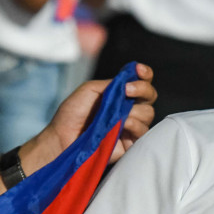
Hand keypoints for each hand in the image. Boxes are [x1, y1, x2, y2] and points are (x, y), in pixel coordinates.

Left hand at [24, 64, 155, 173]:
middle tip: (127, 90)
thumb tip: (130, 81)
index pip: (140, 81)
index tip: (138, 70)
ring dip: (135, 110)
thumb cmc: (72, 113)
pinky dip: (134, 125)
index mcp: (119, 95)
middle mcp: (127, 108)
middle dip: (142, 89)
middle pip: (150, 96)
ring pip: (148, 113)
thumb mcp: (90, 89)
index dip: (144, 74)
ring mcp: (130, 126)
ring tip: (117, 114)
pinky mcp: (130, 143)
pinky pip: (143, 131)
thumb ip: (112, 84)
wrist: (63, 137)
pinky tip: (123, 124)